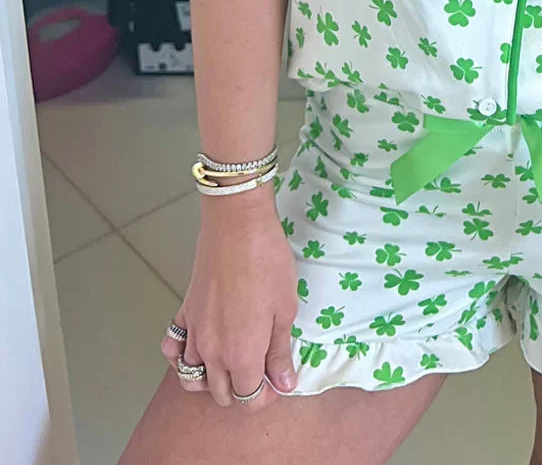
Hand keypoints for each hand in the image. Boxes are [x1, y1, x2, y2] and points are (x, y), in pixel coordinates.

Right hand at [160, 193, 300, 408]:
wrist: (237, 225)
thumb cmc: (267, 263)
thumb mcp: (285, 309)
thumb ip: (280, 352)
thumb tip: (284, 383)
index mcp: (241, 355)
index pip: (247, 400)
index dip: (264, 396)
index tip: (276, 380)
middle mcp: (212, 352)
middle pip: (220, 394)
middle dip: (241, 391)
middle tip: (261, 370)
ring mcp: (193, 333)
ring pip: (191, 377)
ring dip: (211, 378)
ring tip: (232, 361)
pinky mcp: (184, 312)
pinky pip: (173, 348)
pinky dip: (181, 355)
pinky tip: (199, 345)